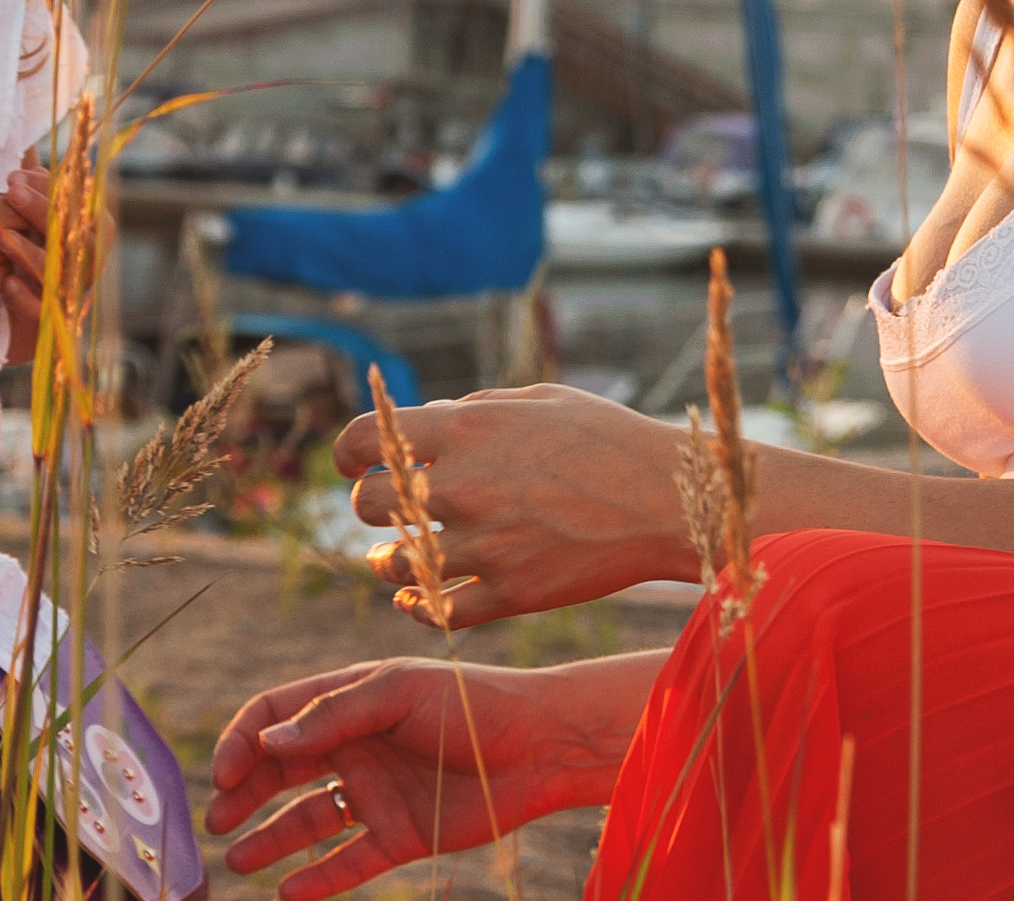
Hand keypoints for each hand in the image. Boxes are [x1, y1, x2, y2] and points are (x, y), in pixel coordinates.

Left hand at [0, 167, 114, 361]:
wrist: (12, 316)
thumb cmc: (24, 256)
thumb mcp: (26, 220)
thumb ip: (33, 191)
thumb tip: (27, 154)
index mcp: (88, 230)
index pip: (79, 204)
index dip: (50, 189)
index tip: (16, 176)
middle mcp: (87, 260)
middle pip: (74, 233)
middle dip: (42, 211)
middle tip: (11, 192)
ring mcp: (73, 291)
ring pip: (64, 272)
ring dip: (34, 253)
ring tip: (3, 239)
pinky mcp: (54, 321)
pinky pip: (46, 311)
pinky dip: (27, 297)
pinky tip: (6, 284)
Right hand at [208, 656, 645, 899]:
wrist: (539, 745)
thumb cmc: (470, 702)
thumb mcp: (399, 692)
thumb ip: (333, 715)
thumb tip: (269, 740)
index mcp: (350, 700)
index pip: (277, 716)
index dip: (245, 740)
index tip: (225, 772)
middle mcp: (355, 745)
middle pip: (282, 770)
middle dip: (244, 792)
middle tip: (216, 821)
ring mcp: (375, 791)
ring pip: (307, 818)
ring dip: (269, 837)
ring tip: (236, 860)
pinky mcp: (399, 833)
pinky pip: (347, 860)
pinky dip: (315, 878)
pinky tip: (286, 892)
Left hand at [334, 385, 696, 627]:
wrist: (665, 498)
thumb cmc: (605, 438)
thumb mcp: (535, 401)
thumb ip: (469, 411)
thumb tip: (422, 425)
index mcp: (465, 430)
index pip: (362, 440)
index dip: (348, 453)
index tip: (356, 462)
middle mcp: (465, 486)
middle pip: (367, 504)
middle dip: (371, 503)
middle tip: (389, 506)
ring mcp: (486, 545)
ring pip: (394, 561)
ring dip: (387, 557)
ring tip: (394, 554)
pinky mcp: (510, 594)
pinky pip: (435, 612)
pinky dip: (416, 605)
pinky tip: (414, 595)